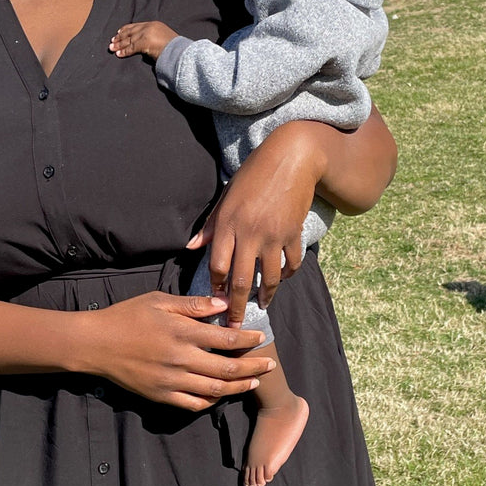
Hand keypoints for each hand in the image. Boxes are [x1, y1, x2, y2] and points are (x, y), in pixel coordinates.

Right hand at [86, 292, 276, 410]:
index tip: (261, 337)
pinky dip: (212, 401)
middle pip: (228, 368)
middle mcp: (180, 359)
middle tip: (270, 365)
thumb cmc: (127, 316)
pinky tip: (222, 394)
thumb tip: (222, 304)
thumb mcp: (160, 301)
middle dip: (254, 367)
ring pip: (215, 389)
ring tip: (254, 382)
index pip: (226, 339)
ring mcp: (171, 381)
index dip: (248, 340)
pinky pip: (194, 404)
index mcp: (182, 332)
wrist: (96, 344)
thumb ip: (193, 305)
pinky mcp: (161, 396)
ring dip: (239, 387)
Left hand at [109, 21, 176, 59]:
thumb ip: (154, 38)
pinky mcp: (144, 42)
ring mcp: (147, 33)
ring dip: (119, 44)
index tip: (119, 32)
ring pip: (129, 39)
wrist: (181, 51)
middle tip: (112, 41)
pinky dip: (124, 51)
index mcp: (154, 24)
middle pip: (130, 31)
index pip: (136, 26)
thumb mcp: (164, 38)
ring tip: (111, 48)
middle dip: (120, 37)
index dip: (126, 29)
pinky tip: (118, 54)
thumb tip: (146, 45)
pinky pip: (131, 48)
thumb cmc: (175, 48)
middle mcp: (149, 27)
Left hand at [187, 126, 319, 325]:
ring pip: (268, 278)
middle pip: (239, 280)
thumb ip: (210, 225)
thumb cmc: (254, 176)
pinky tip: (281, 281)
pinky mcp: (293, 234)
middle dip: (235, 307)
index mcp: (228, 224)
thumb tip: (191, 248)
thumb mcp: (226, 197)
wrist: (292, 159)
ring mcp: (273, 236)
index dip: (215, 286)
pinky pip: (290, 264)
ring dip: (264, 296)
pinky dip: (286, 276)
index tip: (214, 301)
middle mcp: (249, 233)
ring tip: (261, 306)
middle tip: (234, 326)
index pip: (217, 265)